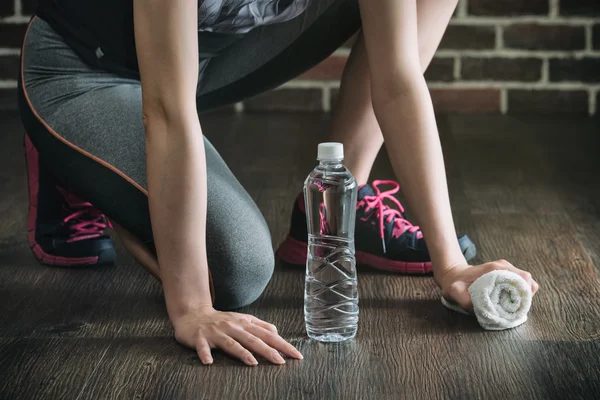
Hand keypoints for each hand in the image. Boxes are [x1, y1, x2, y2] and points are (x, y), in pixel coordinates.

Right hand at [171, 304, 302, 365]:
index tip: (296, 355)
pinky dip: (205, 354)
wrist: (192, 314)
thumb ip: (260, 326)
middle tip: (281, 362)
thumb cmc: (220, 320)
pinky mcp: (200, 338)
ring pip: (232, 343)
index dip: (283, 345)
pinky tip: (208, 362)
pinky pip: (202, 347)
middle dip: (268, 351)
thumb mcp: (242, 320)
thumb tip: (277, 333)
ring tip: (253, 362)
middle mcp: (233, 327)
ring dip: (242, 353)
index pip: (268, 335)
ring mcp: (216, 332)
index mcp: (245, 323)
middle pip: (253, 340)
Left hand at [435, 260, 538, 311]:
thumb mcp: (454, 291)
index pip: (523, 277)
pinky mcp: (506, 277)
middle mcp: (504, 268)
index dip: (525, 292)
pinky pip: (519, 287)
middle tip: (513, 309)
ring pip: (525, 284)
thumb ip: (464, 300)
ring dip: (522, 297)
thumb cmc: (455, 282)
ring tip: (510, 307)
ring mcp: (506, 272)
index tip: (517, 305)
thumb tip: (480, 310)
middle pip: (528, 281)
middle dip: (525, 297)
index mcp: (496, 268)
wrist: (453, 274)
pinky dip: (518, 296)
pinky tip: (508, 304)